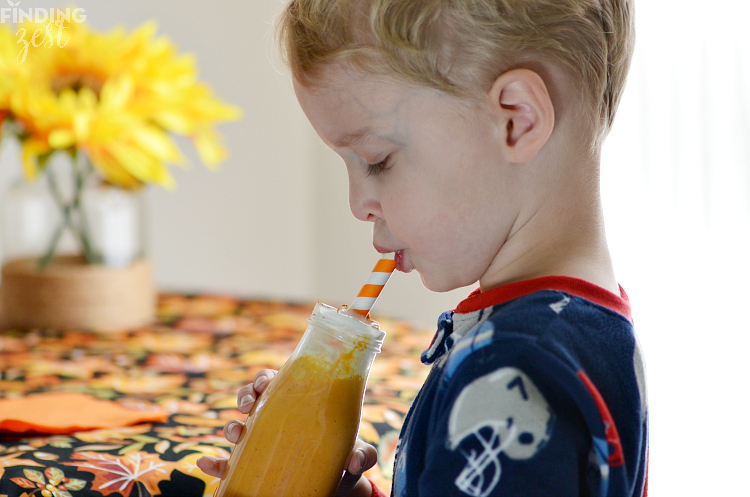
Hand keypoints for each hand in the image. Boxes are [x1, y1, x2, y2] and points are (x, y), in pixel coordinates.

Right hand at [196, 369, 378, 496]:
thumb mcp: (358, 454)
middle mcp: (276, 420)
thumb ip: (362, 455)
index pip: (278, 382)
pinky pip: (228, 464)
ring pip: (237, 427)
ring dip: (231, 427)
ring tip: (236, 434)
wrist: (337, 485)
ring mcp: (262, 443)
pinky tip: (206, 464)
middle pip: (252, 398)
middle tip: (249, 405)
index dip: (265, 377)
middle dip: (245, 395)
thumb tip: (353, 460)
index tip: (265, 383)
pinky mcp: (254, 467)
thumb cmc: (345, 458)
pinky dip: (214, 464)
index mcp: (299, 404)